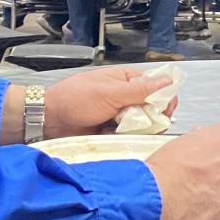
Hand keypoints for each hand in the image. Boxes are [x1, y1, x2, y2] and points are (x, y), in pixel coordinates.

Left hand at [39, 69, 176, 139]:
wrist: (50, 120)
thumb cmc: (74, 99)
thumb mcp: (110, 92)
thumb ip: (140, 89)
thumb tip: (168, 81)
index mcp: (128, 80)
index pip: (158, 88)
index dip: (165, 100)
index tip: (163, 113)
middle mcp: (127, 97)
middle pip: (153, 110)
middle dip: (149, 118)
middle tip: (137, 123)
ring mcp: (121, 115)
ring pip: (143, 126)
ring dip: (135, 130)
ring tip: (119, 129)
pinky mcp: (114, 132)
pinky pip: (129, 138)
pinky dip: (125, 139)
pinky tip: (113, 136)